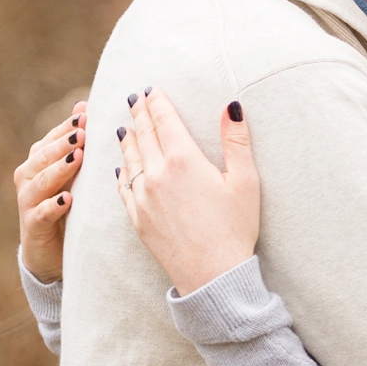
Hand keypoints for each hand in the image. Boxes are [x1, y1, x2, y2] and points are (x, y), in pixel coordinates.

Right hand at [13, 101, 86, 282]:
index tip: (86, 116)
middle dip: (63, 143)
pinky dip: (54, 206)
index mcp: (36, 161)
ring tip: (77, 158)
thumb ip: (74, 142)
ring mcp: (27, 201)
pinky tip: (68, 199)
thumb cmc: (63, 205)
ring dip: (59, 169)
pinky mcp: (33, 225)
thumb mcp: (70, 173)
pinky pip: (42, 213)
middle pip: (43, 156)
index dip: (66, 127)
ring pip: (41, 181)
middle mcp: (27, 177)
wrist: (48, 250)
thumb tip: (83, 105)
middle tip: (83, 134)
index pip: (50, 139)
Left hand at [114, 89, 258, 295]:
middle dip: (139, 114)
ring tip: (125, 127)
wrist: (213, 276)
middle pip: (144, 135)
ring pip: (129, 160)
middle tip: (134, 98)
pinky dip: (121, 172)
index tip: (150, 89)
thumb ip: (236, 140)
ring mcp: (143, 198)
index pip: (164, 120)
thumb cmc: (235, 229)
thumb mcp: (245, 181)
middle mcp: (156, 175)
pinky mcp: (137, 219)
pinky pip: (124, 188)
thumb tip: (231, 106)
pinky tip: (121, 168)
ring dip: (127, 140)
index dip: (156, 102)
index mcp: (183, 160)